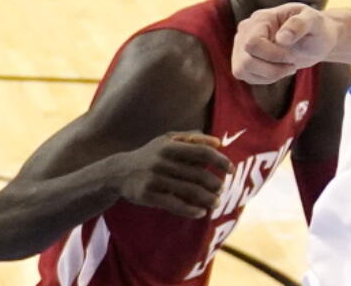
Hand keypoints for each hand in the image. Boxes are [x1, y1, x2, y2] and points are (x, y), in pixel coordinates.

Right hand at [114, 133, 230, 219]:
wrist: (118, 172)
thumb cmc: (151, 154)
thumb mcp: (168, 140)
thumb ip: (193, 138)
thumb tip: (218, 143)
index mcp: (170, 146)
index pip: (202, 152)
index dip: (220, 161)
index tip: (231, 170)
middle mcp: (162, 162)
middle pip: (198, 174)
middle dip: (215, 184)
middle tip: (222, 189)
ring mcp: (155, 179)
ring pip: (189, 191)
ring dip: (207, 199)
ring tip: (216, 203)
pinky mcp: (148, 196)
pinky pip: (174, 205)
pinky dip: (191, 210)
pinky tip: (201, 212)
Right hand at [232, 2, 334, 84]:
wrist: (317, 39)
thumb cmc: (316, 28)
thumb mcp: (314, 22)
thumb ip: (299, 24)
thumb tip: (282, 38)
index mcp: (262, 18)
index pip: (252, 43)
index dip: (272, 55)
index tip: (292, 56)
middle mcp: (246, 29)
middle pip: (245, 60)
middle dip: (272, 68)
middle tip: (292, 64)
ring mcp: (242, 44)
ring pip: (241, 70)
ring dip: (269, 75)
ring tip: (287, 67)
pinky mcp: (244, 58)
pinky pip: (245, 76)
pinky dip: (265, 78)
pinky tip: (279, 70)